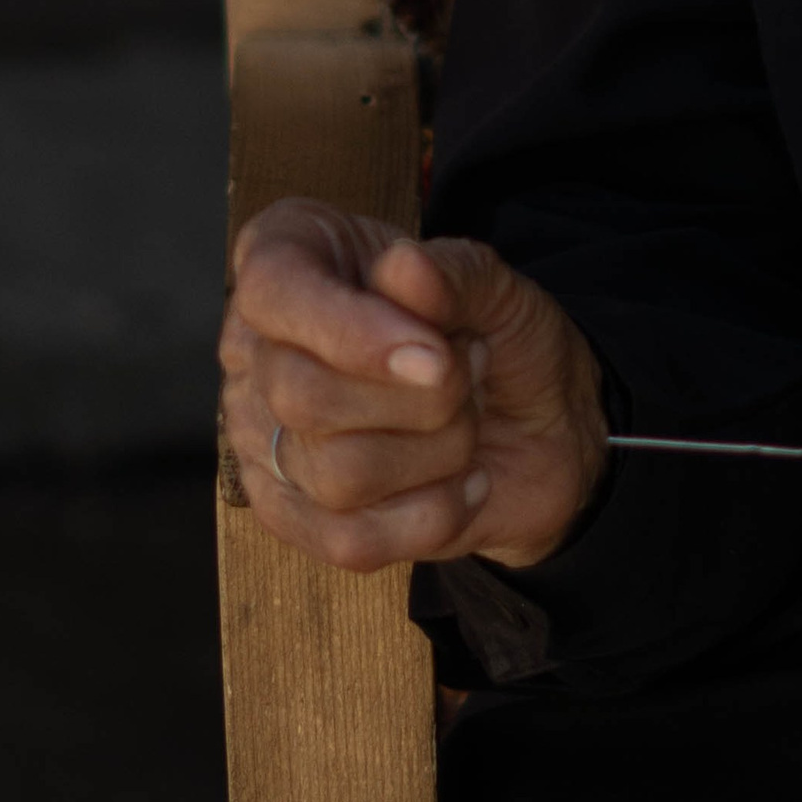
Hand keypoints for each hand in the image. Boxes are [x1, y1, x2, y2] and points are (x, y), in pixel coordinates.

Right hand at [220, 200, 605, 573]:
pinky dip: (432, 514)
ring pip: (333, 473)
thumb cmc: (499, 337)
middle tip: (468, 369)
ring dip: (436, 451)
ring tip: (466, 419)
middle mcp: (259, 351)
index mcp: (288, 260)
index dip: (353, 331)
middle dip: (420, 397)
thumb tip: (402, 269)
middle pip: (301, 397)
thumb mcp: (497, 286)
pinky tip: (466, 481)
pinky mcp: (301, 518)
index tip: (437, 353)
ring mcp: (270, 440)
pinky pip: (348, 540)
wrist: (542, 420)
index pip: (271, 293)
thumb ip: (453, 273)